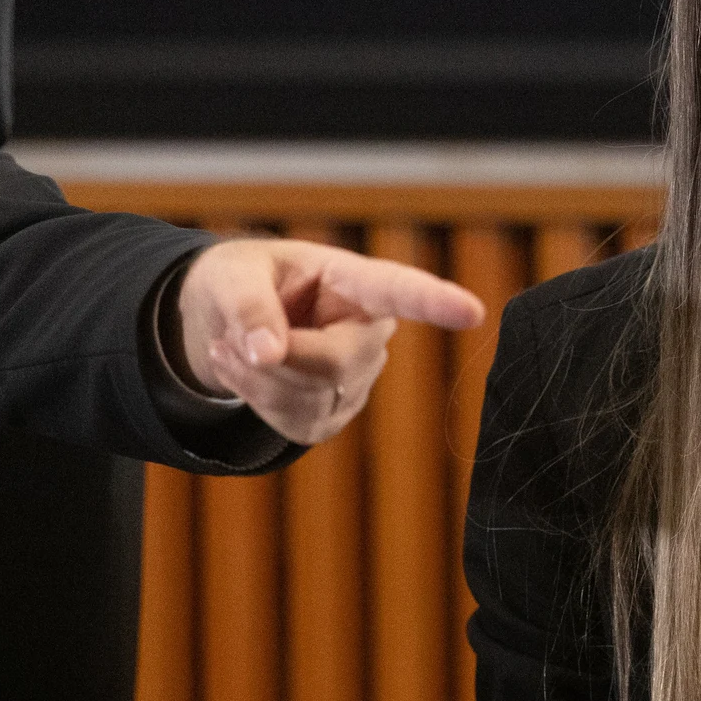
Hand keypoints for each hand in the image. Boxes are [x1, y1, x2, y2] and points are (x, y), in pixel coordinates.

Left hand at [174, 237, 486, 443]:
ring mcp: (359, 378)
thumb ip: (247, 304)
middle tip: (233, 338)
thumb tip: (267, 352)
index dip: (437, 302)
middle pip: (337, 362)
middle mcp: (372, 330)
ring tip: (233, 348)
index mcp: (356, 281)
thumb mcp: (230, 275)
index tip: (472, 312)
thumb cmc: (239, 281)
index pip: (401, 290)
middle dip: (275, 360)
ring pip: (312, 399)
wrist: (229, 322)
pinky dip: (256, 401)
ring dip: (255, 381)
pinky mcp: (335, 415)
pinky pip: (295, 424)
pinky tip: (249, 374)